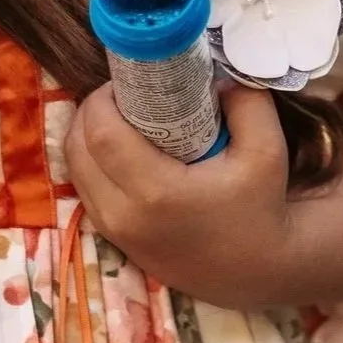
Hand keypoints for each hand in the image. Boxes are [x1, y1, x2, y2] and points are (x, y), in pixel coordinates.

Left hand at [64, 80, 295, 309]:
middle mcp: (125, 216)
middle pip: (77, 148)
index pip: (101, 132)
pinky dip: (90, 164)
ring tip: (117, 118)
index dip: (102, 98)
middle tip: (120, 95)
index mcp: (156, 193)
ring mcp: (116, 233)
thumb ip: (246, 102)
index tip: (125, 81)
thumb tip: (215, 72)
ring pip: (75, 172)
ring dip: (85, 137)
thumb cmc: (262, 208)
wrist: (261, 271)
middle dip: (90, 112)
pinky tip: (117, 150)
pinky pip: (85, 192)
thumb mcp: (267, 150)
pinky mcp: (116, 242)